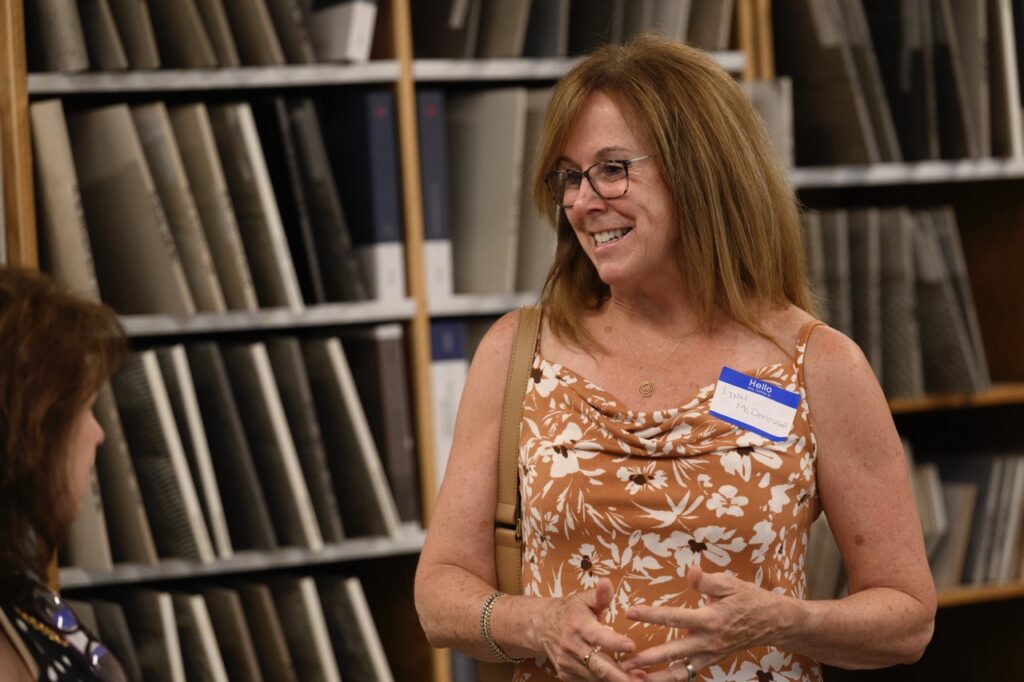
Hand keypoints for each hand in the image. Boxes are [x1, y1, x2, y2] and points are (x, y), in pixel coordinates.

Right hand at [535, 578, 644, 680]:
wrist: (542, 626)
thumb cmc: (571, 611)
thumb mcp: (584, 599)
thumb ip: (600, 595)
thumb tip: (607, 582)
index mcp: (578, 624)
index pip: (598, 635)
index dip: (615, 642)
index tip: (632, 646)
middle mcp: (571, 645)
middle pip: (597, 664)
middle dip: (619, 674)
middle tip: (639, 680)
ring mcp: (567, 662)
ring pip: (595, 676)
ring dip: (616, 680)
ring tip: (638, 681)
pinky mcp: (566, 674)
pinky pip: (587, 681)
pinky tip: (620, 680)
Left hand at [621, 566, 787, 679]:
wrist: (772, 622)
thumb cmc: (748, 598)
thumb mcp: (729, 583)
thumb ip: (706, 581)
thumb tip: (691, 570)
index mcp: (710, 619)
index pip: (674, 616)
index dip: (651, 614)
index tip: (630, 612)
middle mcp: (709, 641)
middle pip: (673, 652)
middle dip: (648, 658)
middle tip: (625, 662)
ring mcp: (710, 654)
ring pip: (680, 671)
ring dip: (657, 677)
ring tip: (633, 679)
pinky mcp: (712, 661)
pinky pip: (689, 674)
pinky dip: (672, 678)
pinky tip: (654, 680)